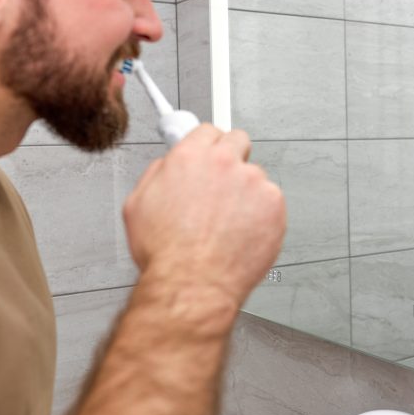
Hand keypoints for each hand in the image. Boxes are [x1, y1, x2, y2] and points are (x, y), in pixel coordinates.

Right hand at [122, 124, 285, 303]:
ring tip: (229, 224)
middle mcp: (225, 164)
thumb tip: (169, 165)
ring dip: (246, 193)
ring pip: (256, 177)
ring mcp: (253, 183)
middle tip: (225, 185)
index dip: (209, 145)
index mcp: (190, 158)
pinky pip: (271, 201)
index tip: (212, 153)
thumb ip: (159, 174)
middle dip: (232, 158)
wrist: (192, 284)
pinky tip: (244, 233)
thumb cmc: (167, 254)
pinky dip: (262, 215)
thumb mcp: (138, 205)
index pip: (208, 131)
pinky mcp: (274, 204)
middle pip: (238, 142)